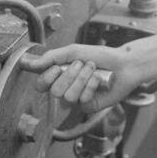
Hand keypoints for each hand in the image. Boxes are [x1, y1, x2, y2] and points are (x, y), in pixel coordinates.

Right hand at [20, 43, 137, 111]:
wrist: (123, 64)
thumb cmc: (101, 56)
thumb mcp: (73, 51)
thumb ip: (52, 57)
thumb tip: (33, 64)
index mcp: (60, 75)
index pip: (41, 85)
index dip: (47, 78)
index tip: (57, 67)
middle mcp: (66, 88)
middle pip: (54, 91)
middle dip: (70, 75)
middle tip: (81, 65)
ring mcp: (76, 99)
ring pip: (68, 96)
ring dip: (82, 79)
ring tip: (92, 71)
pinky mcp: (88, 106)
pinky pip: (82, 100)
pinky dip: (91, 86)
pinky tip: (98, 81)